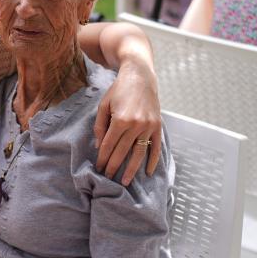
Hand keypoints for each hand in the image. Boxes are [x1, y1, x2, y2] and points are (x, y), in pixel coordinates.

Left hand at [93, 61, 161, 184]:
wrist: (140, 75)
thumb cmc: (118, 90)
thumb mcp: (103, 105)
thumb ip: (100, 126)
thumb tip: (99, 146)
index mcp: (120, 120)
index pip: (109, 145)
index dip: (103, 158)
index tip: (98, 168)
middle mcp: (136, 125)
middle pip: (122, 152)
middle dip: (113, 167)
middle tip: (107, 179)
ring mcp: (149, 126)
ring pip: (139, 153)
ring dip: (132, 169)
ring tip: (126, 182)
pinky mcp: (157, 126)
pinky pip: (156, 147)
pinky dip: (153, 160)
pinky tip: (148, 171)